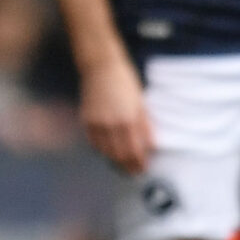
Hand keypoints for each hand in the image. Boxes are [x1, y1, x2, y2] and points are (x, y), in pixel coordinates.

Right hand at [78, 56, 154, 173]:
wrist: (101, 67)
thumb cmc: (125, 82)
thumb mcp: (140, 102)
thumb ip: (146, 126)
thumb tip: (153, 146)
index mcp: (129, 119)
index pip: (135, 151)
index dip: (140, 163)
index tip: (143, 169)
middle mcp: (113, 124)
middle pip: (121, 156)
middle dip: (128, 167)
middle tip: (134, 172)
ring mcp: (98, 123)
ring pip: (106, 152)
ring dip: (115, 162)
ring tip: (122, 166)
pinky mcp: (86, 120)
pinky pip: (94, 143)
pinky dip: (102, 151)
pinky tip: (108, 152)